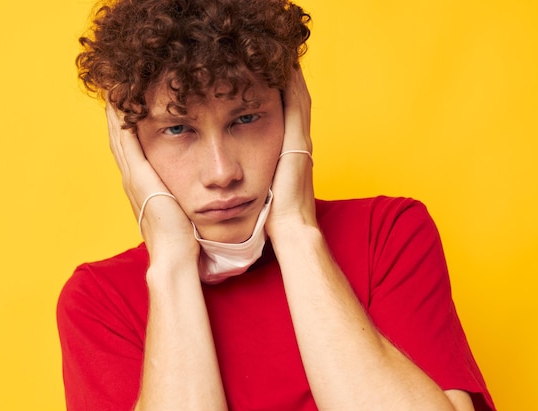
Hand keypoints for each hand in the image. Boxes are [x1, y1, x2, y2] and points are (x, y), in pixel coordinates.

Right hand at [106, 103, 197, 256]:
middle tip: (114, 91)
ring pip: (119, 138)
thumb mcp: (180, 210)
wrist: (174, 255)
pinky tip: (121, 103)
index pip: (130, 151)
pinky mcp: (139, 177)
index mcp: (141, 187)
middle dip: (116, 116)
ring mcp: (132, 178)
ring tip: (114, 90)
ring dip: (116, 114)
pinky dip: (121, 122)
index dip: (126, 130)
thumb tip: (197, 188)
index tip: (127, 109)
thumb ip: (181, 197)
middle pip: (119, 140)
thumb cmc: (182, 238)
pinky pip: (126, 142)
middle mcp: (132, 180)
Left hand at [265, 68, 316, 235]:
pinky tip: (287, 69)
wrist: (291, 227)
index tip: (270, 78)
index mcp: (291, 153)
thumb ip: (257, 176)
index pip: (287, 116)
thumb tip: (237, 173)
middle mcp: (299, 143)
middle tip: (281, 58)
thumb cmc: (274, 214)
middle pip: (296, 102)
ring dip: (293, 78)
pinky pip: (297, 106)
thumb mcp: (263, 189)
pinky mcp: (299, 142)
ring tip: (283, 57)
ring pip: (299, 99)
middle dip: (289, 81)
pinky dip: (295, 86)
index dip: (282, 95)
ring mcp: (301, 141)